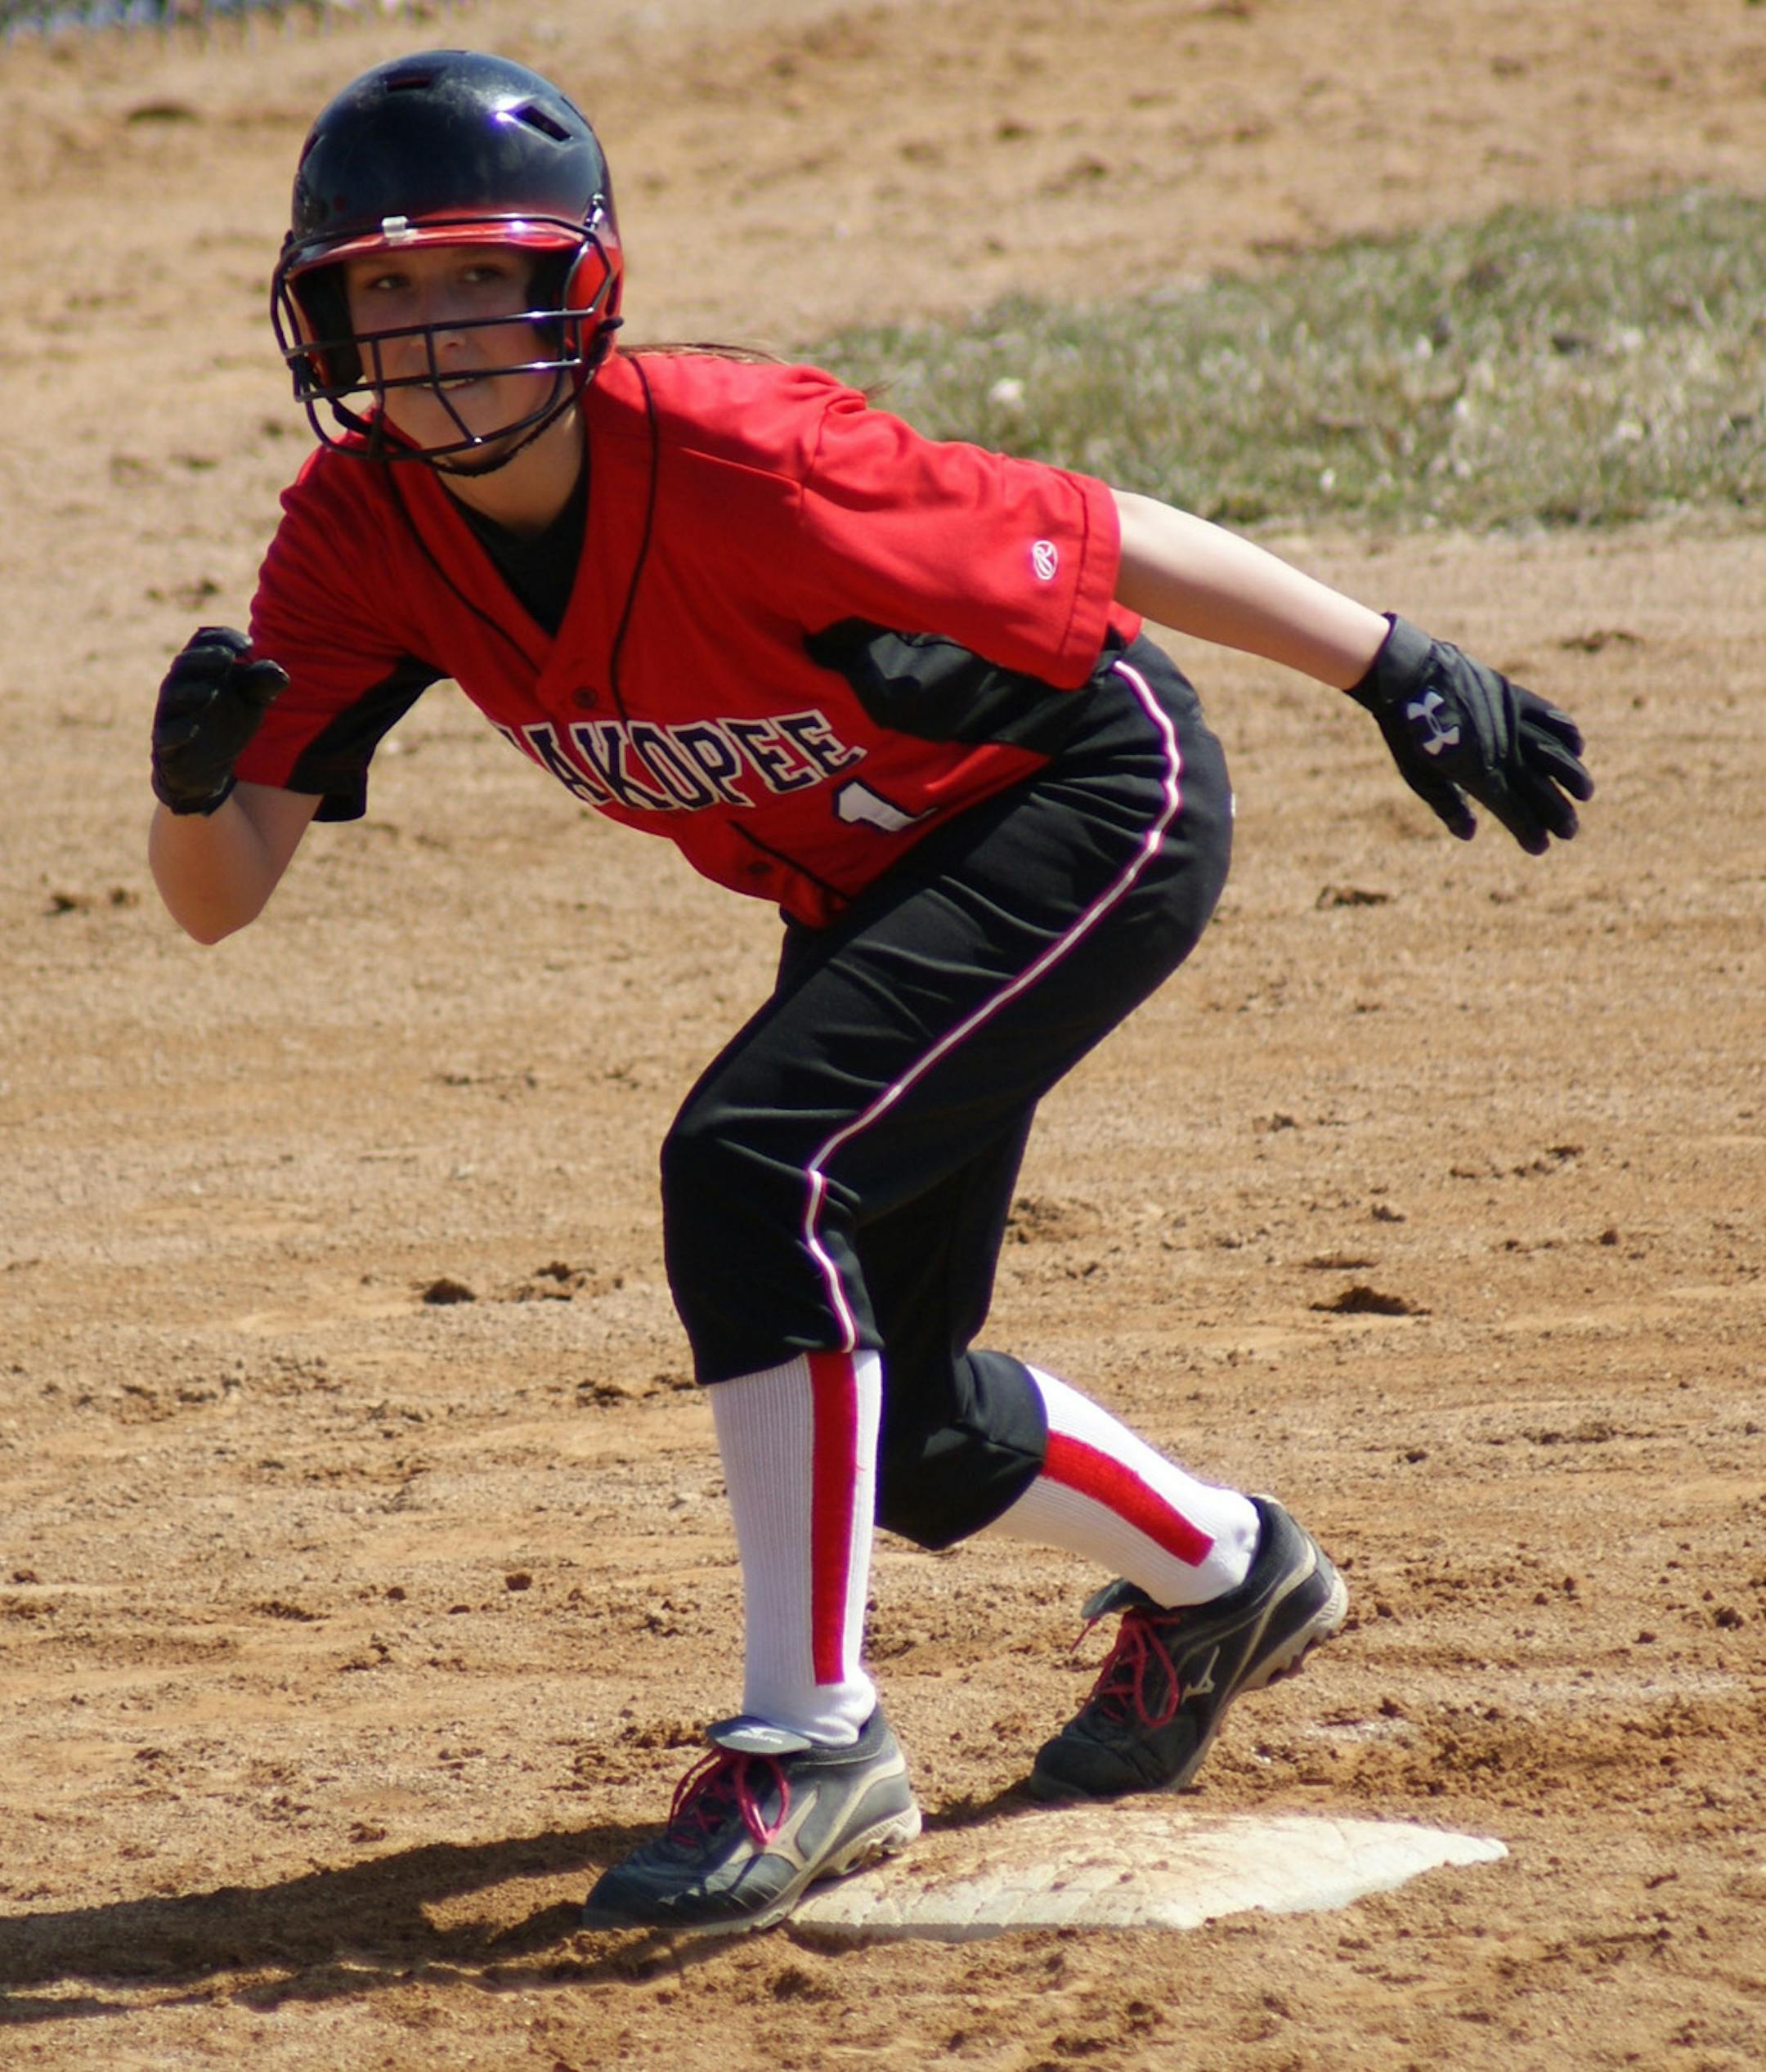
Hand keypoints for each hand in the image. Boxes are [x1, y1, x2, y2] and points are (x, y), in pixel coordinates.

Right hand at [150, 627, 287, 815]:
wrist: (207, 769)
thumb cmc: (228, 725)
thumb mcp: (252, 703)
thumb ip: (263, 685)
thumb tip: (279, 672)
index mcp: (200, 670)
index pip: (203, 642)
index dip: (223, 638)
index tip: (249, 646)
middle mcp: (180, 686)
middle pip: (185, 664)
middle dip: (205, 658)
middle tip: (227, 658)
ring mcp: (170, 714)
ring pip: (173, 696)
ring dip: (191, 691)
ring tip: (213, 691)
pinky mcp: (166, 744)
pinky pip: (167, 735)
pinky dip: (179, 732)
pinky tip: (194, 730)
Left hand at [1346, 615, 1591, 854]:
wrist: (1407, 677)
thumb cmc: (1408, 732)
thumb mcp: (1420, 776)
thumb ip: (1448, 805)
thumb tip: (1469, 834)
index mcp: (1477, 774)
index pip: (1512, 810)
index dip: (1528, 831)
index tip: (1540, 846)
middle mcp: (1501, 750)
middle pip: (1538, 787)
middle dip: (1556, 812)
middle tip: (1570, 832)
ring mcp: (1510, 722)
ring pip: (1552, 752)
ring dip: (1571, 774)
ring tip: (1585, 793)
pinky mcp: (1512, 696)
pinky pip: (1547, 715)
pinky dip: (1564, 731)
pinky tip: (1577, 746)